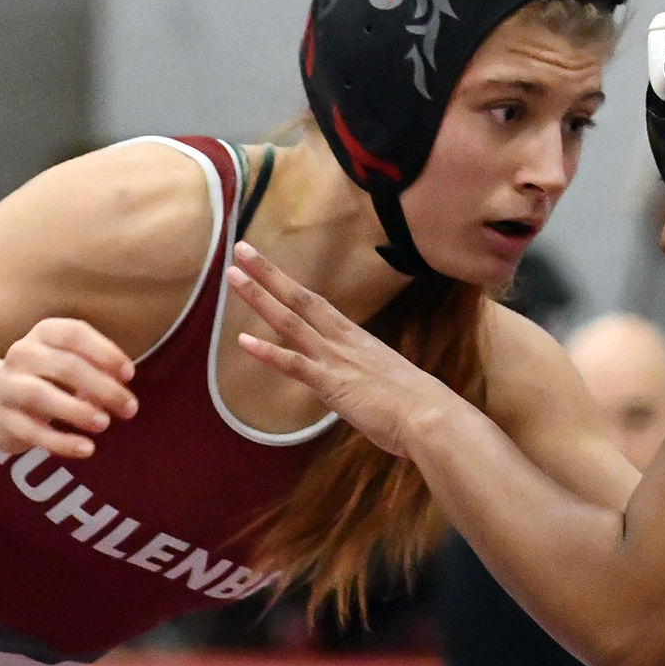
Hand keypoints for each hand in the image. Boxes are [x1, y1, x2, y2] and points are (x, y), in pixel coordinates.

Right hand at [0, 317, 137, 458]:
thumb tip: (119, 394)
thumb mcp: (71, 366)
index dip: (105, 353)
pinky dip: (62, 442)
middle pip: (65, 366)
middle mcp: (23, 354)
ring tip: (104, 424)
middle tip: (130, 408)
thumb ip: (97, 374)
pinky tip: (87, 449)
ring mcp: (8, 387)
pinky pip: (33, 432)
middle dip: (103, 387)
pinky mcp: (3, 421)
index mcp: (44, 334)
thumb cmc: (48, 379)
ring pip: (40, 395)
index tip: (130, 374)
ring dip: (77, 410)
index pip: (74, 334)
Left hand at [224, 241, 456, 456]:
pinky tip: (242, 341)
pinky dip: (268, 352)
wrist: (431, 416)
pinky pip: (294, 365)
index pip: (315, 303)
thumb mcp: (386, 380)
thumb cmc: (416, 405)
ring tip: (233, 276)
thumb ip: (364, 375)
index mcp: (356, 338)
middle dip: (268, 274)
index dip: (288, 283)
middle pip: (300, 299)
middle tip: (241, 249)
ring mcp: (335, 360)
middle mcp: (342, 341)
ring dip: (260, 298)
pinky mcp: (332, 384)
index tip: (265, 265)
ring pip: (291, 321)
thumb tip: (359, 382)